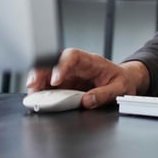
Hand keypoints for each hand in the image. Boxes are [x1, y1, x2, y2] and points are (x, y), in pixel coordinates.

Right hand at [26, 48, 149, 108]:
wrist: (125, 81)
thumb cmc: (122, 81)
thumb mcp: (120, 88)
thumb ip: (104, 94)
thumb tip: (86, 101)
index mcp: (91, 61)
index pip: (73, 56)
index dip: (61, 66)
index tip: (56, 80)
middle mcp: (77, 66)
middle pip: (54, 63)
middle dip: (41, 72)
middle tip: (33, 86)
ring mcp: (69, 75)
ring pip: (48, 75)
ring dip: (38, 84)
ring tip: (33, 96)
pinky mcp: (65, 86)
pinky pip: (50, 87)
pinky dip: (42, 93)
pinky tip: (37, 100)